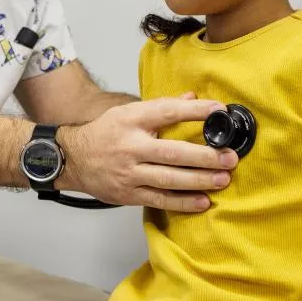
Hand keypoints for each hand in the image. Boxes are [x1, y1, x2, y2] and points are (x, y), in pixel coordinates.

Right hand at [56, 94, 237, 211]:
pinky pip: (159, 200)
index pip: (167, 112)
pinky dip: (182, 202)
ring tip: (222, 179)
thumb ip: (160, 107)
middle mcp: (130, 147)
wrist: (72, 159)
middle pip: (173, 152)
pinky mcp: (128, 194)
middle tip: (229, 157)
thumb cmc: (104, 133)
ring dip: (199, 180)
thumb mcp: (127, 112)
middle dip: (204, 156)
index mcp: (131, 120)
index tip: (219, 109)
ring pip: (169, 179)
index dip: (195, 111)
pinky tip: (202, 201)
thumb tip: (191, 98)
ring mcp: (129, 173)